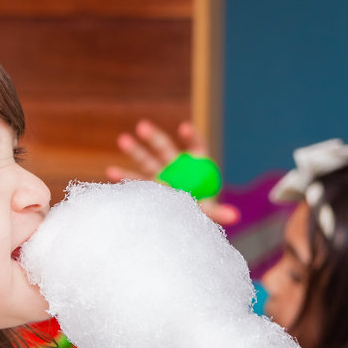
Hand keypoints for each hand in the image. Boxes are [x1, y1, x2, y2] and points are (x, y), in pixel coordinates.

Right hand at [106, 119, 239, 224]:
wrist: (185, 221)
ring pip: (146, 160)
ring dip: (135, 150)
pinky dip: (123, 177)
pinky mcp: (147, 187)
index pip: (195, 148)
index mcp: (195, 167)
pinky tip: (111, 172)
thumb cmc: (200, 213)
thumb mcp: (208, 212)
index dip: (191, 137)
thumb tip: (235, 216)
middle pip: (165, 149)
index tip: (184, 128)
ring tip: (123, 139)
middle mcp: (176, 167)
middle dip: (154, 138)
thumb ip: (219, 213)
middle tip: (142, 126)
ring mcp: (159, 176)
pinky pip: (135, 181)